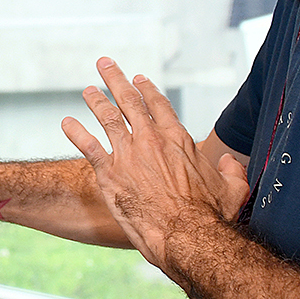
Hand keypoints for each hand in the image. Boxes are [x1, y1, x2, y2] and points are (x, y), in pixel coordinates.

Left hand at [60, 57, 228, 268]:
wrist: (185, 234)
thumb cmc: (210, 216)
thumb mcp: (233, 190)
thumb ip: (232, 171)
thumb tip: (229, 162)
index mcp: (178, 139)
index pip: (159, 106)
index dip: (147, 90)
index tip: (139, 79)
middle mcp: (150, 140)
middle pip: (130, 101)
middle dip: (116, 79)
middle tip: (105, 64)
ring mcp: (128, 155)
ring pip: (107, 118)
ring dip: (96, 101)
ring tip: (87, 90)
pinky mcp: (109, 173)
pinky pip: (88, 147)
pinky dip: (75, 132)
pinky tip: (66, 123)